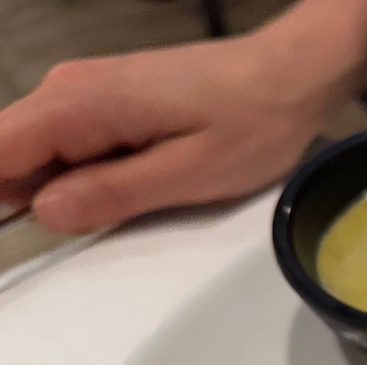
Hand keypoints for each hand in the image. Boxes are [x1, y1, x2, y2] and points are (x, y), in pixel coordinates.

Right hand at [0, 0, 366, 233]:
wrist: (291, 75)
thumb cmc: (252, 124)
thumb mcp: (186, 175)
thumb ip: (111, 194)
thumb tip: (45, 212)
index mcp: (78, 104)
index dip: (0, 200)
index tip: (17, 240)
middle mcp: (68, 89)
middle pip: (10, 155)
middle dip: (32, 198)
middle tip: (106, 221)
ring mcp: (85, 90)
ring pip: (40, 152)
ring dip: (66, 188)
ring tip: (136, 197)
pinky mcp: (108, 99)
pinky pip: (72, 144)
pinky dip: (88, 173)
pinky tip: (137, 182)